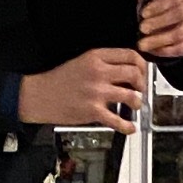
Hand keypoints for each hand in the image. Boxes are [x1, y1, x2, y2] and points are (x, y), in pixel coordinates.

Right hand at [18, 49, 146, 133]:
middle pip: (134, 74)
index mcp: (96, 57)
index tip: (142, 72)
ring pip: (131, 96)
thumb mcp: (82, 61)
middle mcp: (98, 72)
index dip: (142, 64)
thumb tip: (127, 71)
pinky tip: (130, 128)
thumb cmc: (59, 80)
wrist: (40, 95)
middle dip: (142, 83)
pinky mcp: (92, 111)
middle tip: (141, 89)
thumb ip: (103, 63)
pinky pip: (117, 120)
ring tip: (135, 105)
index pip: (129, 55)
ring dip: (137, 102)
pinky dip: (127, 126)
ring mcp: (96, 92)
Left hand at [137, 0, 182, 58]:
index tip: (143, 13)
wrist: (162, 28)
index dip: (160, 5)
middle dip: (160, 22)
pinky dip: (167, 50)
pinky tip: (153, 50)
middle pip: (182, 12)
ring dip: (160, 39)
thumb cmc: (155, 12)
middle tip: (142, 28)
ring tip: (144, 43)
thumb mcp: (147, 2)